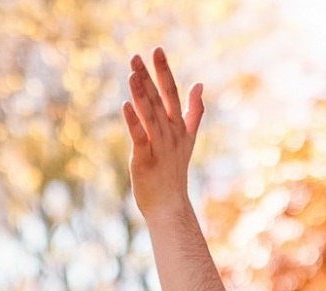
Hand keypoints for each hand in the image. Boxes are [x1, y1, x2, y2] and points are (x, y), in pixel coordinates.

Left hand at [122, 48, 204, 219]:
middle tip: (136, 56)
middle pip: (159, 101)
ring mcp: (159, 147)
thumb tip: (199, 85)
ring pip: (150, 116)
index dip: (164, 72)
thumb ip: (194, 112)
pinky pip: (140, 138)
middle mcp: (170, 135)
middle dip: (148, 78)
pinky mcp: (146, 159)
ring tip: (132, 74)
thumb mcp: (188, 138)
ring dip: (142, 95)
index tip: (157, 50)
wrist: (170, 205)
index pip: (172, 94)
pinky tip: (126, 105)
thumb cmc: (174, 171)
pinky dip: (134, 122)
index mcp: (179, 128)